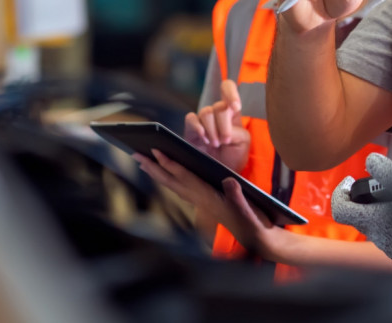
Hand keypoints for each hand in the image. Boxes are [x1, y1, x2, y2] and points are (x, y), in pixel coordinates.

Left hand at [136, 150, 290, 259]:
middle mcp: (200, 200)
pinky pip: (182, 189)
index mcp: (208, 198)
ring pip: (174, 185)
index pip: (185, 178)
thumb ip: (237, 196)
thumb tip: (229, 181)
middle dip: (154, 168)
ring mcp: (201, 202)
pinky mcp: (205, 202)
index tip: (157, 151)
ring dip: (158, 174)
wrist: (255, 239)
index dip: (170, 164)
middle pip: (172, 182)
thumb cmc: (251, 223)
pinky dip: (171, 179)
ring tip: (145, 163)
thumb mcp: (247, 209)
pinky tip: (168, 175)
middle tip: (137, 155)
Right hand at [183, 80, 249, 170]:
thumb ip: (236, 130)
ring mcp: (203, 120)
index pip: (227, 88)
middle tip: (224, 141)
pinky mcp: (190, 129)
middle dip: (223, 126)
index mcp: (231, 112)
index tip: (235, 107)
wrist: (221, 173)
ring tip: (214, 144)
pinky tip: (203, 138)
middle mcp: (216, 113)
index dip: (230, 92)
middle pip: (218, 106)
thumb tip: (222, 127)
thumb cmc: (234, 156)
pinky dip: (197, 127)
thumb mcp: (243, 142)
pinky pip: (191, 119)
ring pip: (206, 113)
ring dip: (212, 130)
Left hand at [331, 154, 391, 269]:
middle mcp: (381, 239)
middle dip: (364, 197)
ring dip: (382, 208)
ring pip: (377, 224)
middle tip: (376, 183)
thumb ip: (390, 175)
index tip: (350, 180)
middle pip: (359, 215)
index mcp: (376, 222)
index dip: (340, 192)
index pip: (340, 209)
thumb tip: (371, 161)